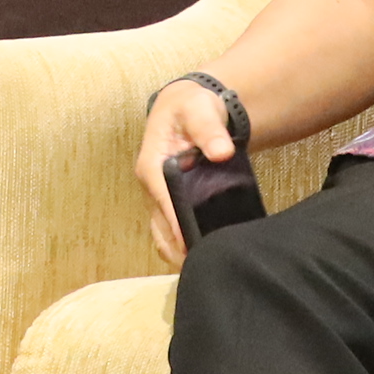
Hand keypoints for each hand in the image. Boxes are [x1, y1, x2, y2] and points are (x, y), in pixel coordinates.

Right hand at [132, 78, 236, 267]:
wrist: (189, 107)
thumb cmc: (192, 108)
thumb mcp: (200, 110)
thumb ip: (210, 130)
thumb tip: (221, 152)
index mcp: (151, 165)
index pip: (162, 200)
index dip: (176, 223)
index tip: (192, 245)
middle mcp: (151, 186)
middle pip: (159, 228)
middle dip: (178, 249)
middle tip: (206, 266)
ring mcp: (160, 197)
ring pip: (163, 235)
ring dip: (180, 252)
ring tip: (207, 266)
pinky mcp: (170, 203)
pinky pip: (172, 232)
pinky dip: (184, 246)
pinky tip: (208, 254)